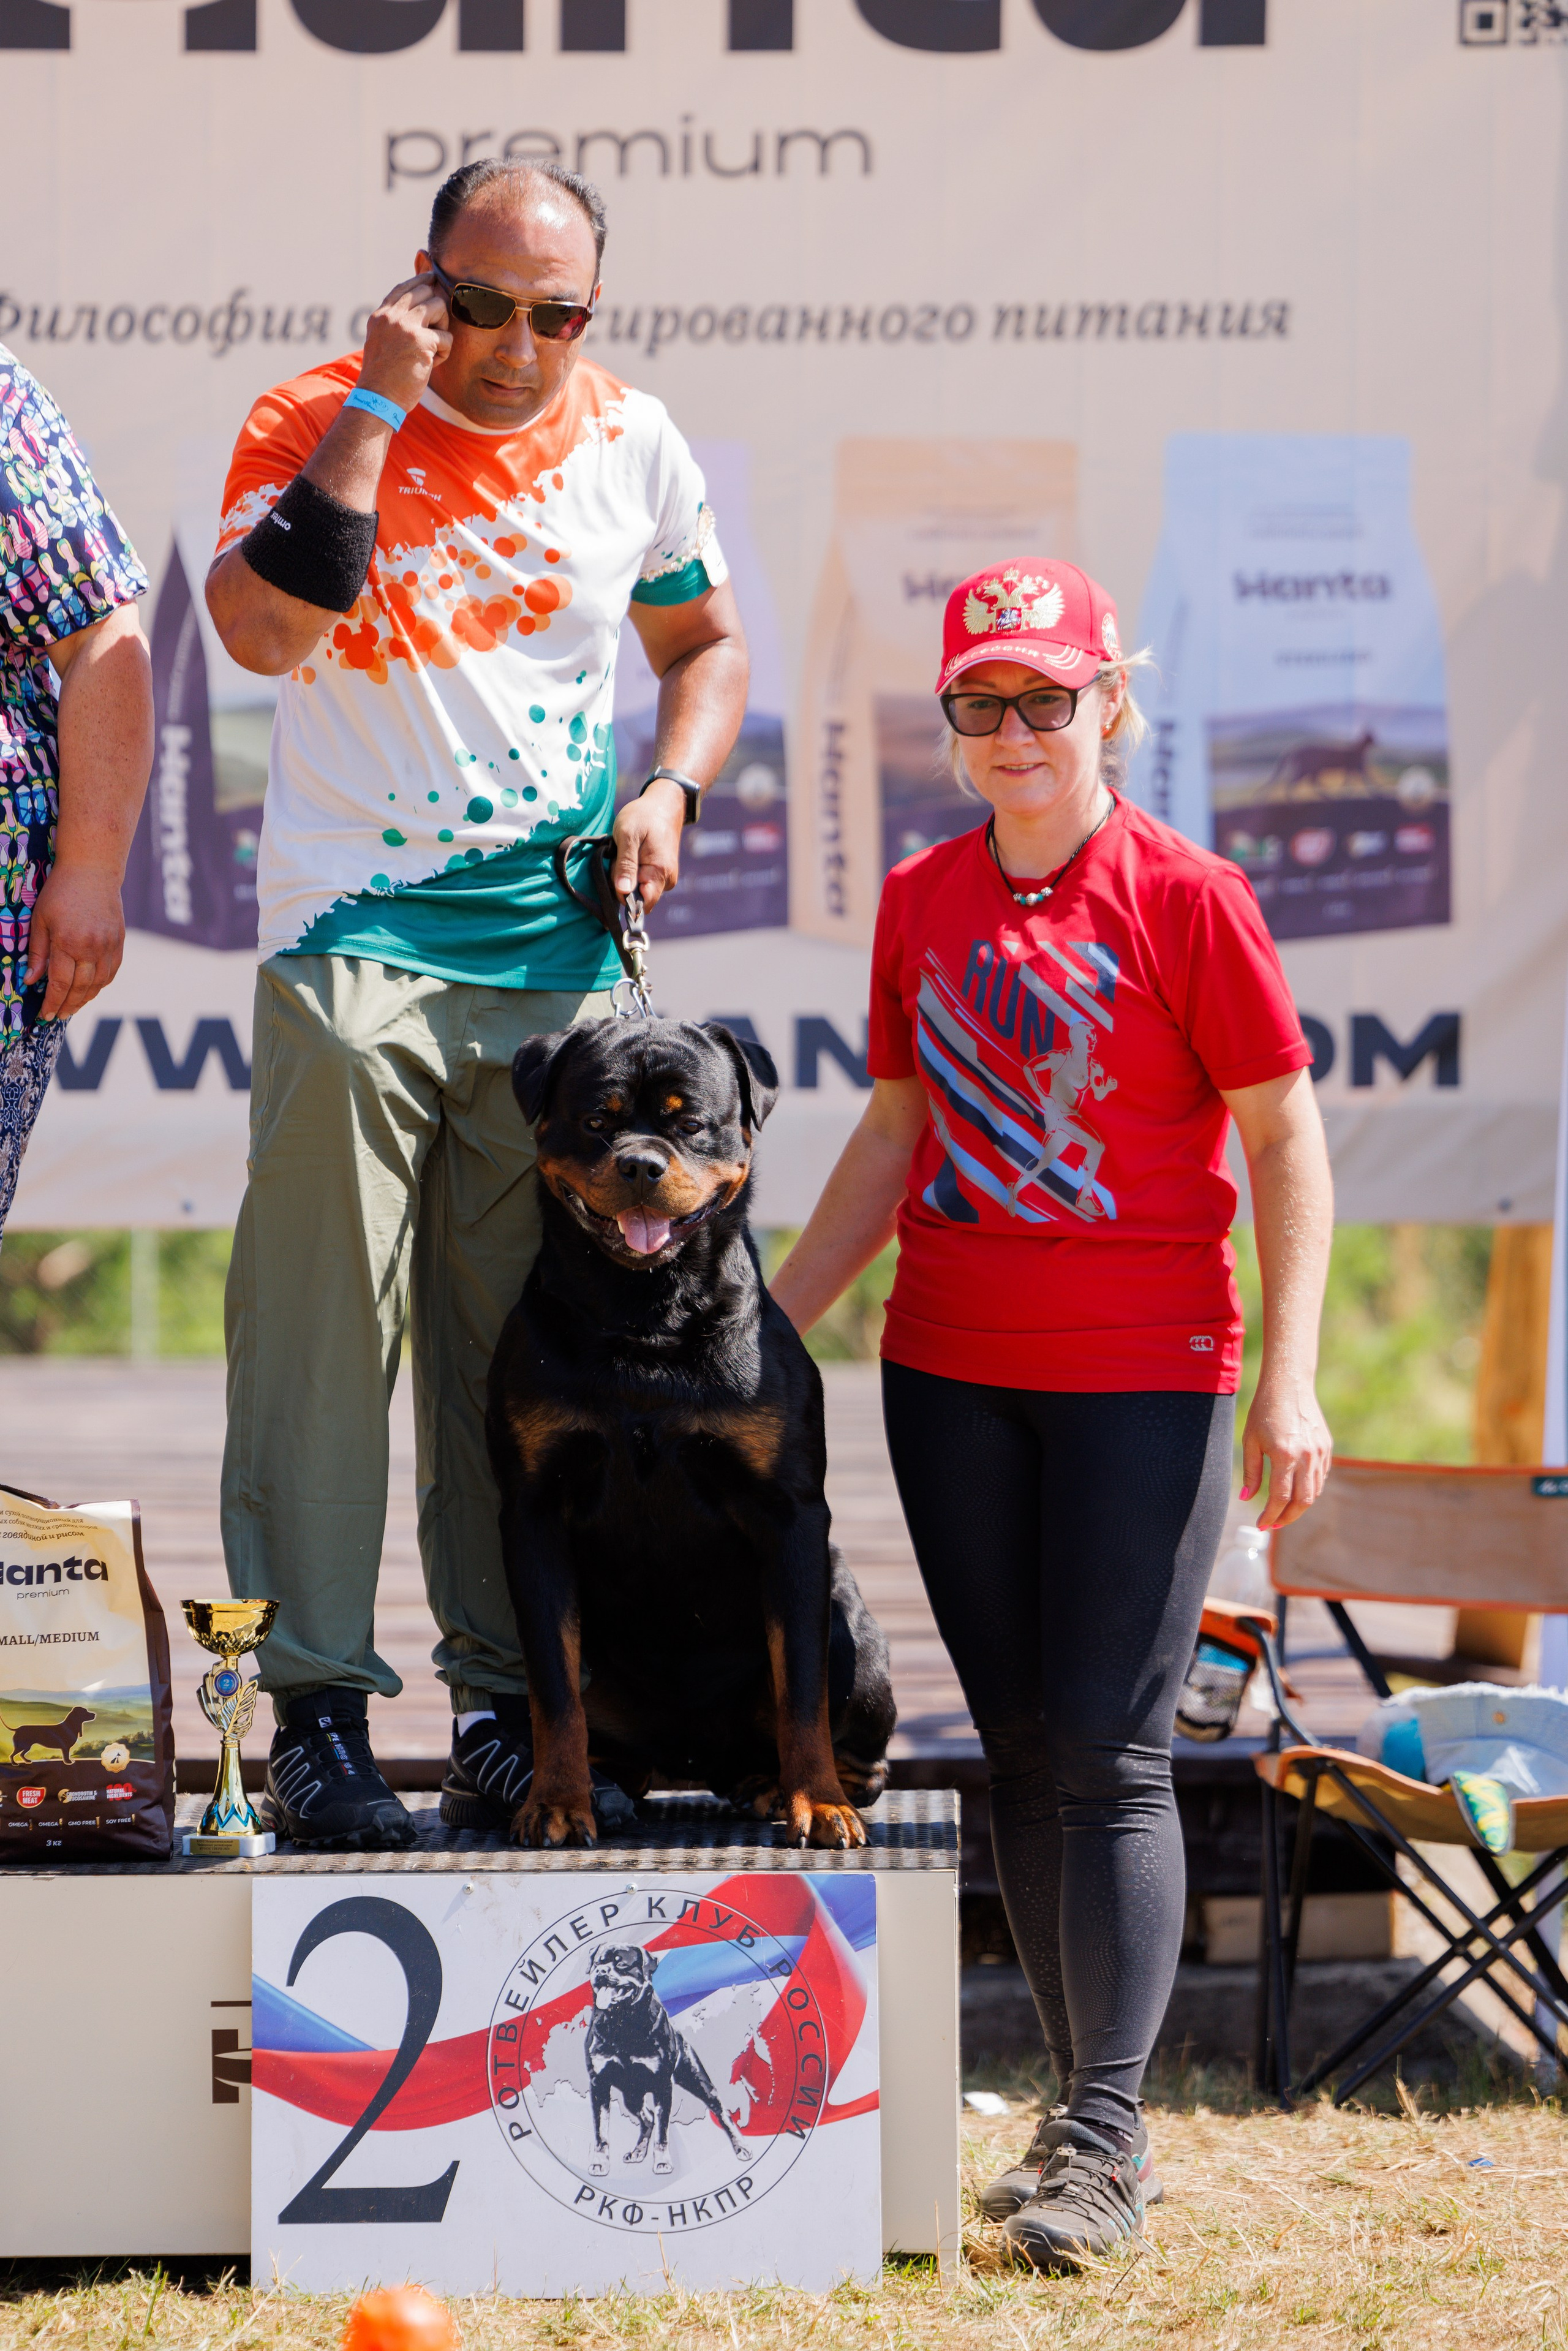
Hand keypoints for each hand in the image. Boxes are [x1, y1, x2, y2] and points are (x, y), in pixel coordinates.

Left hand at [26, 861, 125, 1020]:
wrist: (92, 870)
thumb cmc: (61, 891)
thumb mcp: (40, 919)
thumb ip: (37, 951)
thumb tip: (31, 980)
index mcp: (68, 942)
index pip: (60, 983)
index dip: (52, 1002)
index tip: (45, 1015)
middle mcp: (91, 948)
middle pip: (81, 988)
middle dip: (68, 1005)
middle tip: (58, 1015)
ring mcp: (109, 946)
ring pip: (98, 984)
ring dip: (85, 999)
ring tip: (73, 1007)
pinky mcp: (119, 942)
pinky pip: (112, 972)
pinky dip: (101, 985)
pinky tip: (91, 990)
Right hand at [356, 272, 451, 414]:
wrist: (378, 399)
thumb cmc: (384, 377)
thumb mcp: (382, 342)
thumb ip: (395, 323)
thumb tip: (418, 305)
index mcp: (380, 316)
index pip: (404, 287)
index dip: (421, 280)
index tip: (433, 279)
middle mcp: (392, 316)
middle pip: (426, 291)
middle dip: (436, 310)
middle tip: (433, 333)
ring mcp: (405, 326)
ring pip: (439, 306)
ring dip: (442, 328)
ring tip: (433, 348)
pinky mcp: (421, 341)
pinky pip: (447, 337)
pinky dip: (445, 352)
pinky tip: (432, 364)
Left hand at [611, 779, 685, 908]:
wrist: (664, 805)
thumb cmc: (644, 817)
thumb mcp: (628, 835)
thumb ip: (625, 865)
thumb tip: (623, 892)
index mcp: (660, 873)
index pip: (643, 904)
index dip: (625, 897)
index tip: (615, 879)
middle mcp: (667, 880)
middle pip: (639, 898)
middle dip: (624, 884)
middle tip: (619, 858)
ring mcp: (666, 877)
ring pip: (640, 890)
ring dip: (628, 877)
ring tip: (626, 853)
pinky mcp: (662, 873)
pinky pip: (644, 882)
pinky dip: (634, 872)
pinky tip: (632, 855)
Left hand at [1240, 1367, 1332, 1530]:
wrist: (1289, 1384)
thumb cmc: (1264, 1411)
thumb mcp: (1251, 1440)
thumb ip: (1251, 1472)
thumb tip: (1246, 1498)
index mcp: (1285, 1455)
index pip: (1280, 1498)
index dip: (1270, 1515)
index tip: (1261, 1524)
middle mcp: (1306, 1456)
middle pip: (1302, 1501)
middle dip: (1287, 1518)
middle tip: (1272, 1524)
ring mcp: (1320, 1452)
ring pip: (1314, 1492)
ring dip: (1299, 1506)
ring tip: (1282, 1511)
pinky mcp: (1326, 1447)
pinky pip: (1320, 1477)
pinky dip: (1309, 1489)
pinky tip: (1295, 1490)